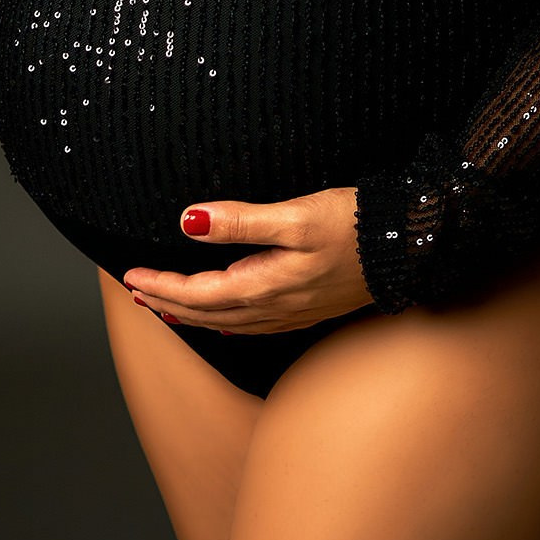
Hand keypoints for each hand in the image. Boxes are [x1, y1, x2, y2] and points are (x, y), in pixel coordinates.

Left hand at [122, 188, 374, 334]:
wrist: (410, 245)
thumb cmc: (355, 224)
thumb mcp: (296, 214)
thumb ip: (241, 221)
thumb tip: (188, 221)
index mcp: (266, 285)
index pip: (198, 293)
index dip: (161, 287)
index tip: (129, 278)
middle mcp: (276, 307)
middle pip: (208, 313)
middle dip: (168, 304)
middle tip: (135, 293)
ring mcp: (294, 312)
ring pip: (229, 323)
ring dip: (193, 315)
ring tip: (166, 307)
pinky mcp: (309, 308)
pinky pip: (255, 325)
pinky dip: (227, 321)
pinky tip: (226, 319)